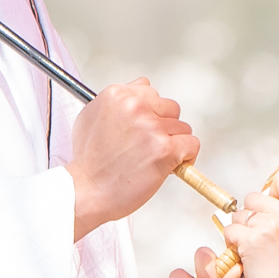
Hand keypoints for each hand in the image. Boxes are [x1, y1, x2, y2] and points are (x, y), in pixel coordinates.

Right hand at [69, 78, 196, 235]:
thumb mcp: (91, 117)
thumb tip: (141, 86)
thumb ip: (116, 101)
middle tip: (148, 147)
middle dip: (164, 128)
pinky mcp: (165, 148)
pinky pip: (192, 144)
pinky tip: (170, 166)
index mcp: (117, 95)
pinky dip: (186, 157)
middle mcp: (135, 106)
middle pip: (170, 109)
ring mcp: (151, 127)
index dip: (150, 114)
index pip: (150, 91)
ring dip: (173, 145)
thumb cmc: (88, 160)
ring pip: (182, 128)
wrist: (87, 190)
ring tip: (152, 160)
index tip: (143, 130)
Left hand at [227, 169, 278, 277]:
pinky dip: (233, 244)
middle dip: (253, 216)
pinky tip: (247, 255)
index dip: (272, 194)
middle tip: (264, 237)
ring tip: (257, 248)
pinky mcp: (251, 240)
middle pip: (254, 197)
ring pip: (240, 214)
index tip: (273, 210)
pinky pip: (230, 231)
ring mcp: (270, 226)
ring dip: (242, 231)